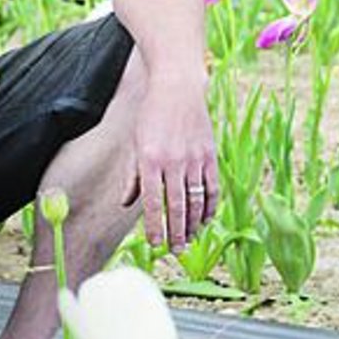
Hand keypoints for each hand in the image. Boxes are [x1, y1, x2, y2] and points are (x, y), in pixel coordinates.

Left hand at [124, 78, 217, 251]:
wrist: (177, 87)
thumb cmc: (152, 116)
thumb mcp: (136, 144)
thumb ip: (132, 176)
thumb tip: (126, 204)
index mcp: (149, 159)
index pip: (151, 202)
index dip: (154, 227)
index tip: (156, 244)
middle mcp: (173, 161)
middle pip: (176, 207)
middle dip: (176, 233)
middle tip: (175, 251)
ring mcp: (194, 159)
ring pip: (196, 201)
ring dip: (193, 225)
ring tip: (189, 239)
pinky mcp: (209, 155)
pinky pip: (212, 188)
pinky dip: (209, 207)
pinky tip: (205, 219)